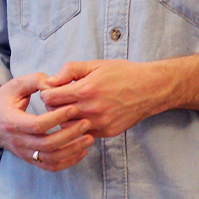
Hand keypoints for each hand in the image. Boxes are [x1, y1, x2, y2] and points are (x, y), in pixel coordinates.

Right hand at [0, 73, 93, 170]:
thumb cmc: (4, 99)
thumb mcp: (16, 85)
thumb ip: (35, 81)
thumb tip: (55, 83)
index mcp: (12, 122)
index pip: (37, 125)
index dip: (57, 118)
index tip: (74, 108)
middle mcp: (17, 141)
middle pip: (46, 144)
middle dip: (70, 134)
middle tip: (86, 123)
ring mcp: (23, 153)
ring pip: (50, 158)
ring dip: (72, 150)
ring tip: (89, 138)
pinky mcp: (30, 159)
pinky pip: (50, 166)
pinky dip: (68, 162)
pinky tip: (82, 151)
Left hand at [37, 60, 170, 137]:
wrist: (150, 89)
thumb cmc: (124, 74)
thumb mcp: (96, 64)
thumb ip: (71, 70)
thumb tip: (51, 79)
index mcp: (86, 90)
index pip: (50, 98)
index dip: (47, 93)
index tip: (51, 90)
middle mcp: (91, 109)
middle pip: (56, 114)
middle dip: (53, 106)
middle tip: (59, 99)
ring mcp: (99, 123)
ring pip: (68, 128)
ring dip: (65, 119)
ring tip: (72, 108)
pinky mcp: (107, 132)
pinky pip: (84, 133)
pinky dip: (80, 126)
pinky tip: (86, 116)